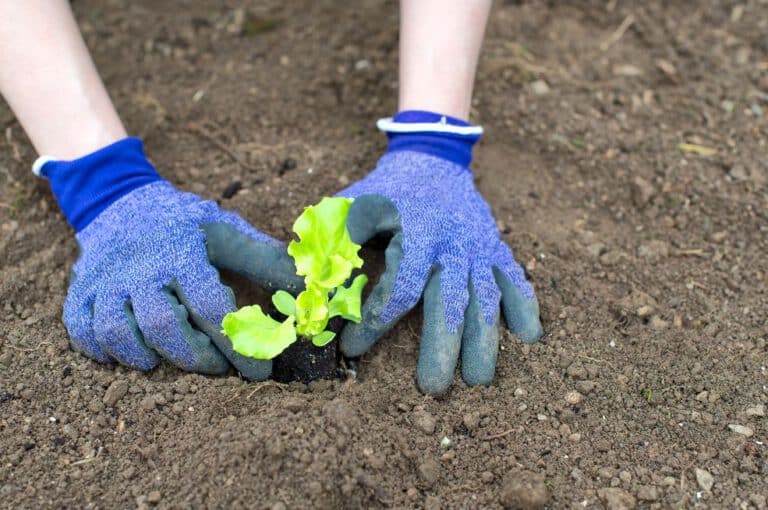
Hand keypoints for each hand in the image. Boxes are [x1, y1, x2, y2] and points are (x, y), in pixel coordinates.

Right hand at [39, 139, 300, 378]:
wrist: (123, 202)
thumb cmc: (185, 224)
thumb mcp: (227, 231)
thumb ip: (266, 259)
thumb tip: (310, 288)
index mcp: (182, 251)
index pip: (210, 306)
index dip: (237, 345)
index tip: (260, 371)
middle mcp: (140, 266)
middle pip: (162, 326)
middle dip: (196, 357)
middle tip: (219, 369)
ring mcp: (105, 279)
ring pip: (118, 331)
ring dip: (147, 356)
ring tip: (171, 361)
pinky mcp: (80, 289)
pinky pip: (82, 330)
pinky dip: (103, 350)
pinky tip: (131, 354)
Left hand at [338, 146, 541, 393]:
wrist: (433, 159)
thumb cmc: (388, 188)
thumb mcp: (356, 203)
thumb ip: (337, 240)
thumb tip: (313, 281)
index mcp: (416, 234)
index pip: (398, 289)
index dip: (375, 323)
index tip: (352, 351)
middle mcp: (453, 244)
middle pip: (451, 304)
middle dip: (442, 348)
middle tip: (431, 389)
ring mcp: (479, 247)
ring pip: (486, 299)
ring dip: (484, 341)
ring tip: (478, 381)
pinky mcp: (496, 248)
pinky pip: (516, 278)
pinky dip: (525, 306)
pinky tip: (529, 337)